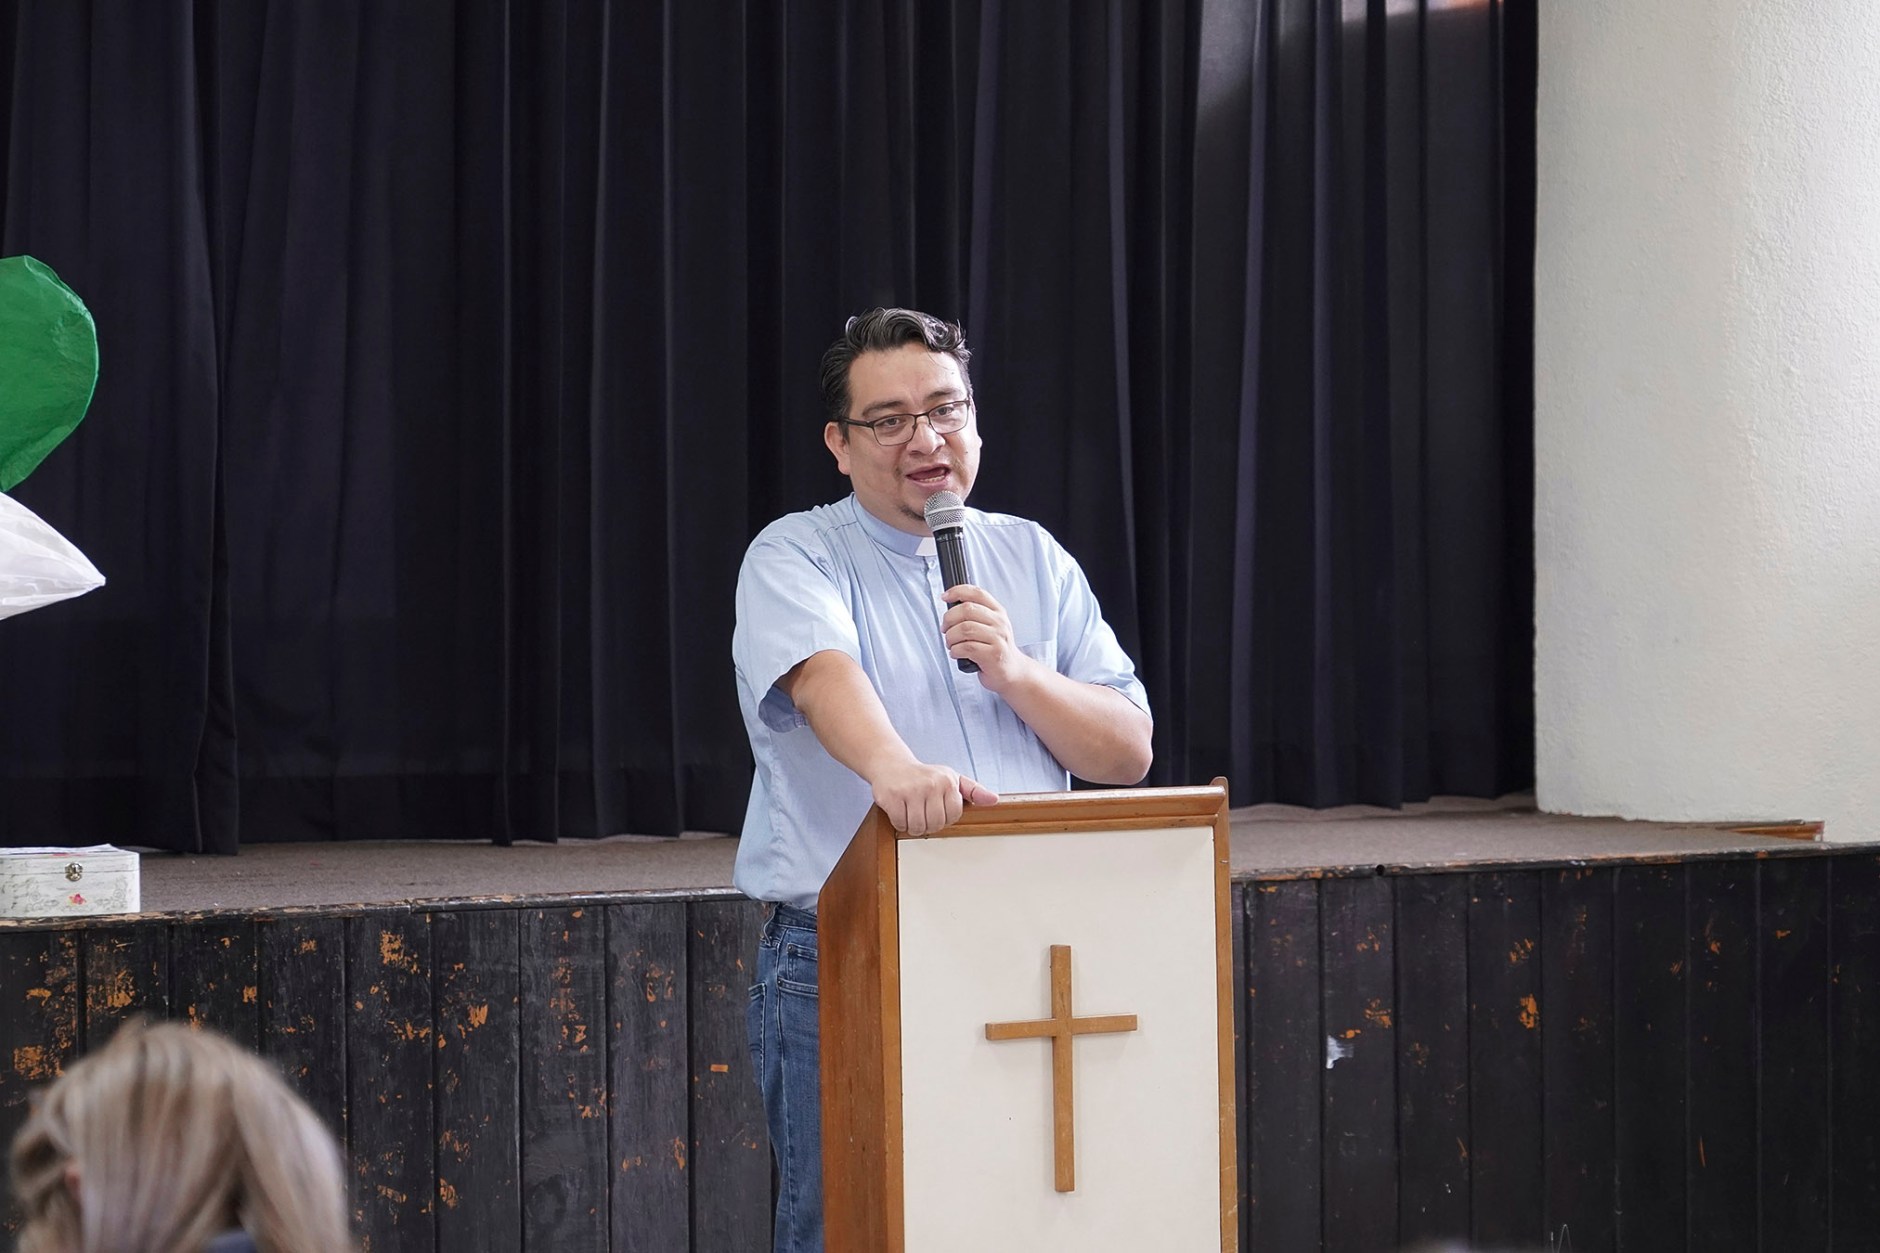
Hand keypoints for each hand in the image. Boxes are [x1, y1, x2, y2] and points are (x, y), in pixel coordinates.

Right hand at [869, 759, 999, 834]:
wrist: (891, 763)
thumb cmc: (924, 776)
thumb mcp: (951, 779)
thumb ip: (973, 791)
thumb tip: (994, 800)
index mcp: (948, 780)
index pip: (954, 815)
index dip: (945, 817)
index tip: (937, 809)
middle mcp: (931, 783)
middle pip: (936, 824)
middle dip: (929, 824)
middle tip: (922, 813)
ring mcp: (911, 790)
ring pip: (918, 826)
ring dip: (913, 826)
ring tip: (911, 813)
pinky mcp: (892, 796)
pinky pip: (900, 823)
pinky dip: (899, 822)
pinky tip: (900, 810)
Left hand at [940, 585, 1033, 691]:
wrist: (1013, 671)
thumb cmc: (996, 649)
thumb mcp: (991, 626)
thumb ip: (976, 614)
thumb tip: (951, 605)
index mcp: (998, 612)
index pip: (977, 593)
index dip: (958, 591)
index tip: (945, 597)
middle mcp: (1000, 622)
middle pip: (967, 610)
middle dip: (949, 619)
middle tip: (945, 629)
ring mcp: (998, 638)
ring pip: (964, 629)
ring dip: (950, 637)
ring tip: (951, 643)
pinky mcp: (993, 655)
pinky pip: (966, 647)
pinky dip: (955, 650)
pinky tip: (956, 653)